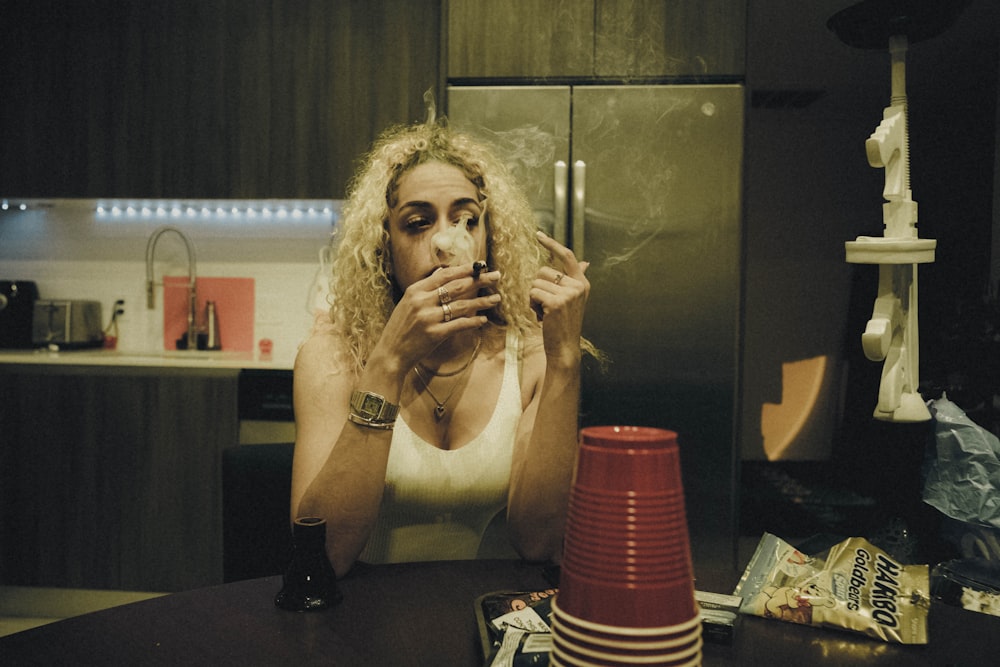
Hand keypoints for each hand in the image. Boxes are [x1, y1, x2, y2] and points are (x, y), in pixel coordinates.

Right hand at [374, 264, 501, 375]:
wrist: (391, 353)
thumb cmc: (401, 328)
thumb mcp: (408, 303)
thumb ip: (427, 289)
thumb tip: (446, 274)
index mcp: (415, 290)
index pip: (445, 275)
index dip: (465, 269)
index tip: (481, 265)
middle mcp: (422, 301)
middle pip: (457, 287)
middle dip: (479, 280)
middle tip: (496, 277)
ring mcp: (428, 318)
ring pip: (461, 306)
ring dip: (481, 302)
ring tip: (496, 299)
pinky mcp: (434, 334)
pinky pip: (459, 325)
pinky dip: (473, 321)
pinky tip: (484, 320)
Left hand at [531, 231, 588, 364]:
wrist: (564, 347)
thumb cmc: (565, 323)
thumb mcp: (574, 299)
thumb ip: (577, 279)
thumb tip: (585, 262)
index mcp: (582, 283)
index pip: (567, 256)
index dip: (552, 244)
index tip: (539, 234)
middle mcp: (578, 286)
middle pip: (543, 271)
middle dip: (538, 287)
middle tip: (547, 305)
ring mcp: (568, 294)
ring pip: (536, 283)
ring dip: (534, 298)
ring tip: (545, 312)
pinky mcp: (556, 302)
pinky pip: (533, 293)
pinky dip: (532, 304)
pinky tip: (542, 316)